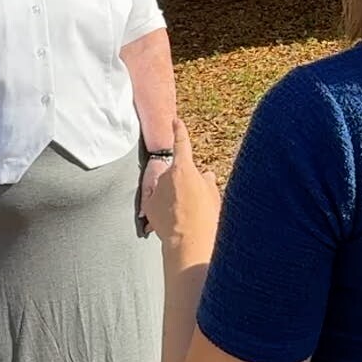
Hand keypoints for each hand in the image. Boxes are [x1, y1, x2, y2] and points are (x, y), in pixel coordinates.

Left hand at [142, 118, 220, 251]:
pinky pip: (157, 201)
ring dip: (172, 195)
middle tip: (194, 200)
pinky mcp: (148, 205)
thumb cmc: (205, 216)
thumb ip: (207, 181)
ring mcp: (156, 190)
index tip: (175, 121)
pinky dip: (163, 207)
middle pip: (175, 173)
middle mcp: (166, 175)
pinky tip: (172, 219)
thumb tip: (205, 175)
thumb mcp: (212, 194)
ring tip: (184, 214)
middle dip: (182, 182)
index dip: (179, 131)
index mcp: (184, 168)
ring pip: (165, 188)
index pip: (181, 144)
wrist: (188, 240)